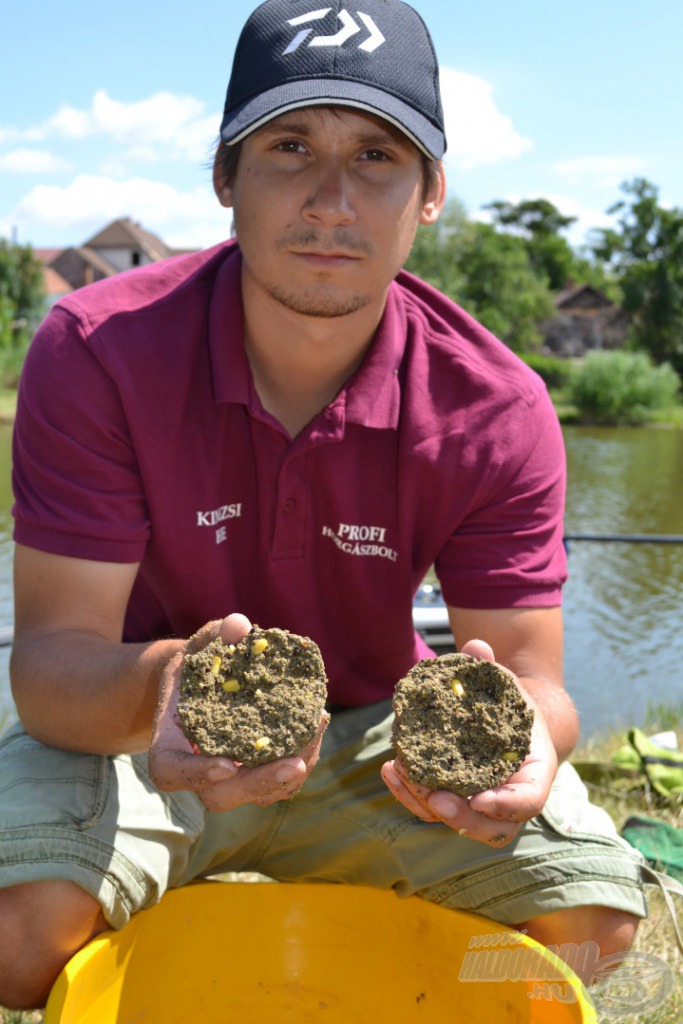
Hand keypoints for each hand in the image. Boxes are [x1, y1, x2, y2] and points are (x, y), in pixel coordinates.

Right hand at [148, 613, 328, 811]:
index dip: (194, 774)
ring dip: (289, 772)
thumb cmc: (201, 662)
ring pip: (255, 795)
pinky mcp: (254, 775)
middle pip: (220, 796)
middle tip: (294, 763)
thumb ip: (216, 634)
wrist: (209, 683)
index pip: (169, 770)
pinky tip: (317, 723)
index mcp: (169, 740)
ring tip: (315, 728)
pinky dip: (302, 758)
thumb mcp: (202, 644)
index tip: (226, 766)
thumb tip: (240, 626)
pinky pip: (278, 783)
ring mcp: (227, 778)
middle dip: (258, 783)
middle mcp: (196, 769)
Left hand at [381, 639, 557, 845]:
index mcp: (534, 772)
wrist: (507, 722)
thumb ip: (492, 668)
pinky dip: (408, 793)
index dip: (506, 804)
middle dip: (461, 816)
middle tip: (434, 798)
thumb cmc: (511, 703)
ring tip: (399, 773)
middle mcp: (510, 798)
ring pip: (457, 821)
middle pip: (492, 827)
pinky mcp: (454, 800)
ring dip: (424, 804)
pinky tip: (389, 769)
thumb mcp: (506, 683)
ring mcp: (481, 805)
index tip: (479, 799)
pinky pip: (432, 807)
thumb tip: (476, 647)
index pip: (529, 800)